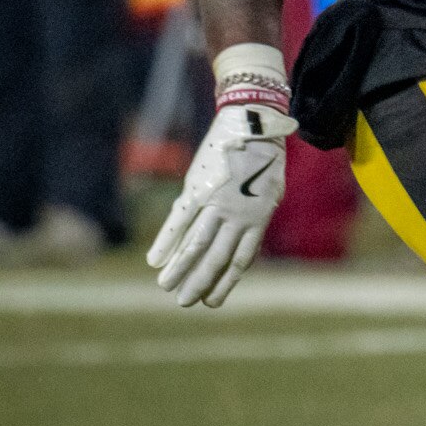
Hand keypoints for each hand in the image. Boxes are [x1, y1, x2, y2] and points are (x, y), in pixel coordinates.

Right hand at [148, 65, 298, 308]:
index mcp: (259, 217)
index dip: (225, 283)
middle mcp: (238, 214)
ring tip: (166, 288)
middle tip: (185, 303)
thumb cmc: (265, 159)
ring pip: (196, 242)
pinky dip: (166, 240)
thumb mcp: (270, 192)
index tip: (212, 302)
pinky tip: (155, 260)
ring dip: (180, 268)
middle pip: (216, 256)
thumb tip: (242, 249)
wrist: (255, 122)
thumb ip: (255, 220)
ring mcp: (217, 201)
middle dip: (200, 282)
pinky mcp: (198, 187)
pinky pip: (180, 219)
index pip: (240, 259)